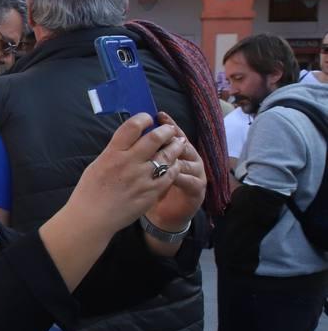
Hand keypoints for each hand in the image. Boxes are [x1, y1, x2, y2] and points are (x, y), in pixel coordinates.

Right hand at [66, 112, 186, 236]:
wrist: (92, 218)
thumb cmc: (90, 192)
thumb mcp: (98, 165)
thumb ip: (115, 152)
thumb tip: (131, 140)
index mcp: (112, 154)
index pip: (132, 127)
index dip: (143, 118)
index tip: (148, 118)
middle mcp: (129, 163)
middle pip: (155, 138)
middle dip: (166, 130)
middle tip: (169, 129)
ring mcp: (142, 178)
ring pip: (168, 155)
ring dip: (175, 146)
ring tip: (178, 143)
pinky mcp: (152, 192)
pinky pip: (170, 174)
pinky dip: (174, 166)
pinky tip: (174, 164)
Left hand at [145, 115, 206, 231]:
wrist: (165, 215)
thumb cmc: (153, 188)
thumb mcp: (147, 168)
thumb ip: (144, 151)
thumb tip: (132, 131)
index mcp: (177, 151)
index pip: (173, 133)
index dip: (166, 124)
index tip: (157, 115)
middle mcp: (189, 158)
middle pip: (182, 142)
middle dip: (172, 136)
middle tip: (162, 131)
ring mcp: (196, 173)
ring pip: (188, 159)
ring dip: (176, 156)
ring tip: (166, 153)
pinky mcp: (197, 189)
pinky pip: (190, 180)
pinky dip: (179, 177)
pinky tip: (171, 175)